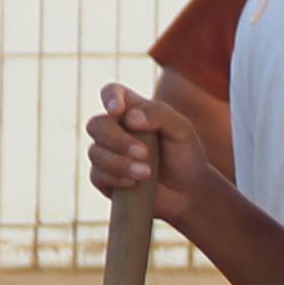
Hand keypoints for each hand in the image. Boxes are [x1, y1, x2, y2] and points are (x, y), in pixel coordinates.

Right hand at [88, 82, 194, 203]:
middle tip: (145, 154)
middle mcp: (115, 128)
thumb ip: (159, 115)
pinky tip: (134, 183)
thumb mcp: (181, 130)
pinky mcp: (104, 178)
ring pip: (94, 152)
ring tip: (146, 173)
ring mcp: (107, 153)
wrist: (189, 191)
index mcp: (132, 109)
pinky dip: (115, 178)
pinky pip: (97, 175)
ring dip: (119, 163)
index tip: (117, 111)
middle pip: (96, 125)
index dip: (109, 98)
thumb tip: (130, 117)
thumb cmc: (185, 154)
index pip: (111, 93)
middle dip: (117, 140)